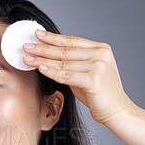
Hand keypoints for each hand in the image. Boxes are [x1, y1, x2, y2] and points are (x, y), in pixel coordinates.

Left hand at [22, 30, 136, 123]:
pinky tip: (40, 68)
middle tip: (26, 45)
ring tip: (27, 58)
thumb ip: (72, 64)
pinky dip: (52, 71)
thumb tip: (49, 58)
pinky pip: (66, 75)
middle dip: (43, 47)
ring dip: (42, 60)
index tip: (37, 34)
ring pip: (63, 62)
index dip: (53, 37)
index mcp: (100, 49)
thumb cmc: (99, 94)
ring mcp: (98, 66)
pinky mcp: (94, 80)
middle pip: (65, 50)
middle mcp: (100, 54)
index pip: (71, 41)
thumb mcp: (86, 73)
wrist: (117, 111)